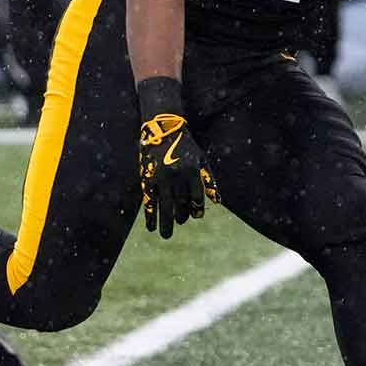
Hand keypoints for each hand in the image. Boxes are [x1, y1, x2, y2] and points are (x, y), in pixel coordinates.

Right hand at [138, 112, 219, 239]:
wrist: (163, 130)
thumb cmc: (186, 148)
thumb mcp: (201, 160)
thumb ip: (209, 181)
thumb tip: (217, 202)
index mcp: (190, 170)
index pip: (196, 196)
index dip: (197, 208)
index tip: (196, 215)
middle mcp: (176, 175)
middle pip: (180, 203)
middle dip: (181, 216)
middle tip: (181, 222)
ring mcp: (161, 177)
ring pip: (164, 205)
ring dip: (165, 223)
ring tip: (166, 235)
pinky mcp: (147, 179)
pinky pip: (149, 201)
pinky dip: (150, 215)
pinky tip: (151, 227)